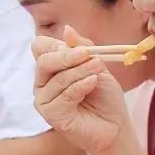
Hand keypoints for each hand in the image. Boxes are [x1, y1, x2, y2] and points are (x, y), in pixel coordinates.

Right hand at [33, 27, 131, 153]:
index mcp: (50, 67)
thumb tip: (66, 29)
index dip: (56, 44)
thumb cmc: (104, 96)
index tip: (80, 47)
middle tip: (88, 55)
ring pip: (57, 78)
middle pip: (44, 61)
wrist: (115, 125)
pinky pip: (63, 96)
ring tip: (98, 72)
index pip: (39, 46)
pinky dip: (80, 87)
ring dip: (81, 72)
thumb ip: (82, 48)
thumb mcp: (97, 65)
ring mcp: (44, 100)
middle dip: (68, 56)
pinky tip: (92, 84)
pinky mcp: (51, 116)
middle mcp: (42, 82)